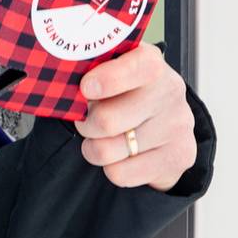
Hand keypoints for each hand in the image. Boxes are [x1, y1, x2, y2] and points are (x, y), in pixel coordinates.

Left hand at [73, 44, 197, 192]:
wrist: (164, 125)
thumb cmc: (127, 94)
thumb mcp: (110, 72)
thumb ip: (89, 70)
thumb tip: (60, 79)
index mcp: (151, 63)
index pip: (138, 68)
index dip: (108, 80)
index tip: (85, 88)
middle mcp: (169, 93)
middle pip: (107, 120)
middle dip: (85, 124)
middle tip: (85, 121)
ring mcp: (176, 126)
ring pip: (108, 150)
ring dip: (94, 148)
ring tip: (102, 139)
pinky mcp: (178, 157)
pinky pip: (121, 173)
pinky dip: (111, 168)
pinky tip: (121, 155)